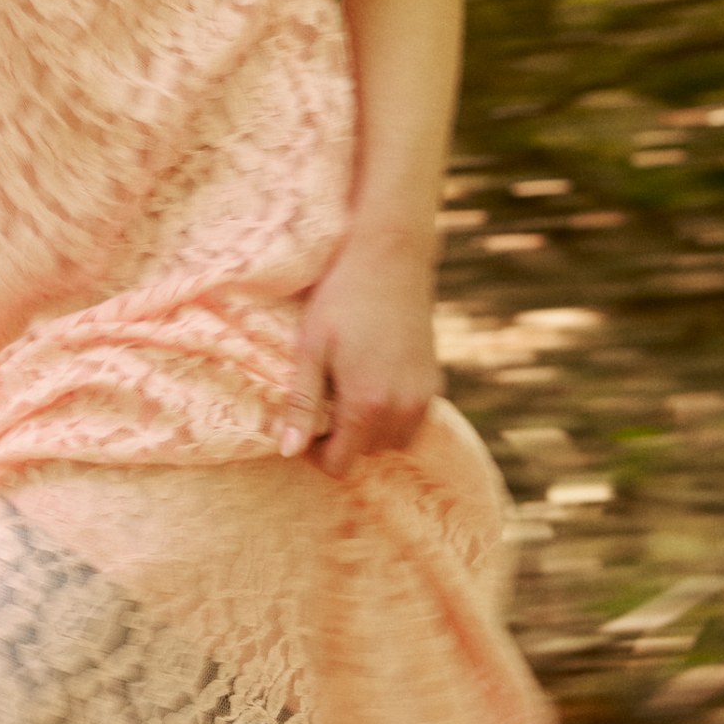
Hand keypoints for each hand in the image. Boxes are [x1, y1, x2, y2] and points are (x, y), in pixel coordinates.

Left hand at [282, 226, 439, 479]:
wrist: (391, 260)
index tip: (304, 428)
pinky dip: (393, 415)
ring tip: (348, 396)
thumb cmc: (342, 299)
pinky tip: (374, 383)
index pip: (341, 463)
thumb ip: (302, 404)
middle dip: (342, 441)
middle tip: (322, 406)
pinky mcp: (434, 382)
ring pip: (394, 441)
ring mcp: (423, 396)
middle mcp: (401, 408)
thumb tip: (289, 452)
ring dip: (370, 432)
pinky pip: (413, 420)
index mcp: (365, 404)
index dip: (316, 455)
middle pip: (367, 454)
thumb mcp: (310, 348)